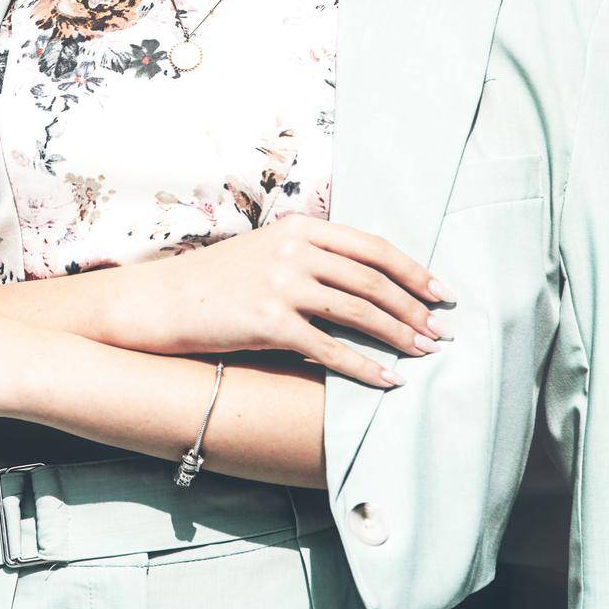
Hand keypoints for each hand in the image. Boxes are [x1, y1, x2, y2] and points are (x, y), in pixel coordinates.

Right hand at [147, 215, 454, 387]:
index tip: (441, 291)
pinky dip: (365, 367)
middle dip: (415, 308)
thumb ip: (313, 253)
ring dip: (400, 335)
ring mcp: (281, 285)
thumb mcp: (269, 249)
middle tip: (442, 332)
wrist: (166, 301)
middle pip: (372, 280)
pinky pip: (330, 349)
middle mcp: (294, 251)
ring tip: (425, 354)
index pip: (371, 246)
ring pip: (359, 311)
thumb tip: (370, 278)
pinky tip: (388, 381)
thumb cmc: (221, 280)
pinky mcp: (269, 323)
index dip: (412, 270)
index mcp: (300, 227)